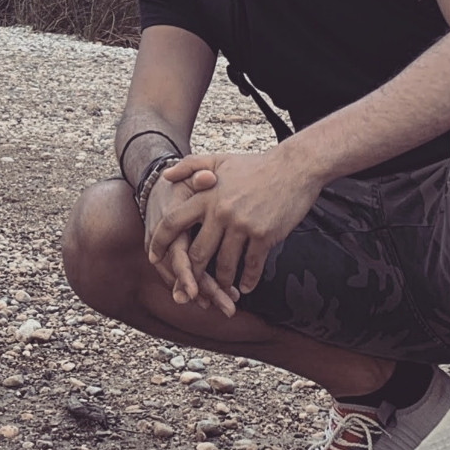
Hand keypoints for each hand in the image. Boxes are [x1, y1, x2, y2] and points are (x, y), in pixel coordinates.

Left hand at [149, 147, 322, 294]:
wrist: (295, 167)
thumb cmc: (255, 165)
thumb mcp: (219, 160)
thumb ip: (190, 166)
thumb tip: (165, 176)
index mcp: (205, 196)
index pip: (172, 222)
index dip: (160, 242)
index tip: (153, 257)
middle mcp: (220, 212)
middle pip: (197, 253)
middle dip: (192, 274)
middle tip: (190, 286)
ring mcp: (242, 225)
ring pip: (224, 264)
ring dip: (222, 281)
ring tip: (222, 289)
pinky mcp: (264, 235)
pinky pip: (252, 265)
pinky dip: (247, 280)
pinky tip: (245, 287)